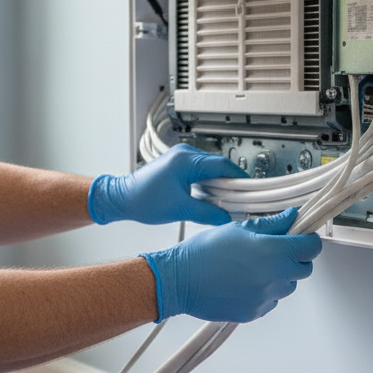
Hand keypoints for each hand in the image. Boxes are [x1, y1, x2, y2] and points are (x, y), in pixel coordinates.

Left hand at [88, 144, 247, 226]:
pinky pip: (201, 173)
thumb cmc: (142, 200)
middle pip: (219, 166)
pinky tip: (212, 198)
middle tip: (242, 199)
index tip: (251, 189)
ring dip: (220, 185)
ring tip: (227, 201)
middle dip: (231, 183)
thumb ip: (208, 213)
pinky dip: (209, 185)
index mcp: (185, 160)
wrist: (121, 198)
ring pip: (211, 170)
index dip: (239, 178)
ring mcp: (180, 159)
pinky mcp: (178, 167)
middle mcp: (184, 154)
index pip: (223, 166)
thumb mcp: (180, 210)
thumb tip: (226, 217)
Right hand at [142, 209, 321, 322]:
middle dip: (296, 258)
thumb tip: (292, 217)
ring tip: (254, 267)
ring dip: (280, 276)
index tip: (300, 237)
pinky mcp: (255, 312)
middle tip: (277, 250)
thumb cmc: (204, 252)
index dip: (308, 240)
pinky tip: (244, 281)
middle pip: (304, 269)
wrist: (179, 280)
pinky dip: (265, 291)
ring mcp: (265, 298)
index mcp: (273, 252)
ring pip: (288, 286)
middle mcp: (274, 277)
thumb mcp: (239, 229)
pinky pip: (271, 300)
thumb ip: (271, 224)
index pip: (311, 248)